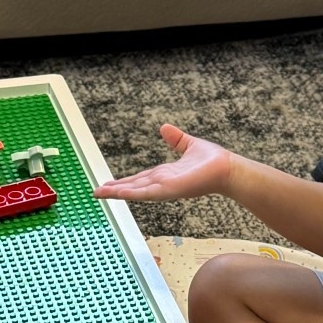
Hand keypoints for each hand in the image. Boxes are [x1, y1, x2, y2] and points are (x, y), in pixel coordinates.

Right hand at [93, 124, 233, 204]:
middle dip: (115, 190)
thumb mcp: (188, 144)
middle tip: (96, 192)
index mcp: (164, 174)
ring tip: (98, 193)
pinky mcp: (169, 189)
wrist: (226, 169)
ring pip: (135, 191)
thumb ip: (176, 138)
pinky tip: (118, 193)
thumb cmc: (212, 161)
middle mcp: (162, 183)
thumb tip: (165, 128)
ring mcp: (164, 188)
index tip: (109, 184)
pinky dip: (131, 193)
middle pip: (133, 186)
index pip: (139, 178)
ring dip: (116, 193)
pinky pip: (146, 192)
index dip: (124, 182)